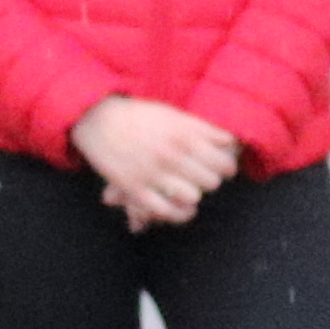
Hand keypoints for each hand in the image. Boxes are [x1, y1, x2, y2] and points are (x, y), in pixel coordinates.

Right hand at [69, 94, 240, 228]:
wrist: (98, 119)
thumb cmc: (140, 116)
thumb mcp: (174, 116)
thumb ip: (203, 130)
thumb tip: (231, 142)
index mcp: (184, 135)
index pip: (223, 162)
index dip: (227, 167)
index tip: (223, 168)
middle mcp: (171, 155)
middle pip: (211, 181)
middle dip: (210, 181)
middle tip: (204, 178)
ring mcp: (152, 173)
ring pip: (193, 197)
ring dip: (194, 195)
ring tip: (190, 190)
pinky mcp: (135, 188)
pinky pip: (166, 211)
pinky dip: (178, 212)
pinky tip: (182, 207)